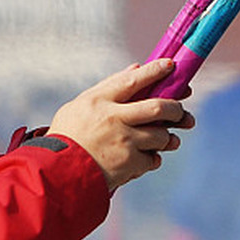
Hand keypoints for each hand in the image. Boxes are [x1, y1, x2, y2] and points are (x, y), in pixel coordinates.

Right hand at [46, 59, 193, 191]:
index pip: (133, 80)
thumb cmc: (68, 136)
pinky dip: (153, 159)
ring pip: (161, 135)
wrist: (58, 174)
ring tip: (167, 139)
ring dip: (167, 138)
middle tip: (181, 112)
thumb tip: (136, 68)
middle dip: (176, 109)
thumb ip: (108, 87)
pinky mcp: (129, 164)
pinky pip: (153, 159)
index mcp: (99, 101)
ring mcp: (123, 142)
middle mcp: (113, 119)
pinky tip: (146, 158)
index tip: (171, 64)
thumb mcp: (80, 106)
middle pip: (158, 108)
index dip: (155, 71)